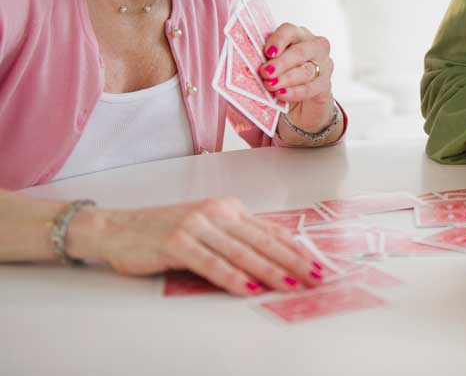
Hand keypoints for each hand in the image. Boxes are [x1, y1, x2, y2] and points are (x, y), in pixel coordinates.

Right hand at [73, 198, 324, 295]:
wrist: (116, 229)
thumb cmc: (163, 233)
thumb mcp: (206, 229)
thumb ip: (235, 238)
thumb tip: (273, 257)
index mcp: (228, 208)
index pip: (270, 230)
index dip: (297, 248)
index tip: (319, 263)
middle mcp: (216, 213)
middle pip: (263, 240)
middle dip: (294, 261)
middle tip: (316, 277)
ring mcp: (197, 226)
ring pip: (242, 252)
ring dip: (270, 270)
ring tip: (291, 285)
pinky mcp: (176, 243)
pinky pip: (211, 263)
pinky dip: (232, 277)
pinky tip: (249, 288)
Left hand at [258, 23, 336, 134]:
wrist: (300, 105)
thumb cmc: (279, 79)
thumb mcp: (270, 68)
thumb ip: (260, 62)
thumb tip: (242, 64)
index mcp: (296, 36)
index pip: (289, 31)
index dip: (278, 40)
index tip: (267, 52)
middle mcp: (313, 47)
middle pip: (300, 51)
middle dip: (281, 62)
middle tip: (265, 72)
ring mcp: (323, 65)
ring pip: (307, 70)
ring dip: (287, 78)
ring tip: (271, 86)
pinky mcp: (325, 85)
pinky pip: (312, 87)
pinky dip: (295, 92)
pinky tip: (282, 94)